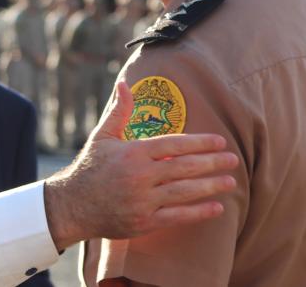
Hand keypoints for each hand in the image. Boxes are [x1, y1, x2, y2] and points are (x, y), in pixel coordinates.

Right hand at [43, 81, 237, 250]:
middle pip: (184, 168)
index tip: (219, 141)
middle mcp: (140, 176)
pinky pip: (177, 216)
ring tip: (230, 182)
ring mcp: (143, 201)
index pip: (173, 145)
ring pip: (184, 192)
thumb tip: (124, 83)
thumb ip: (119, 111)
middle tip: (233, 160)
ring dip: (210, 186)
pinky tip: (216, 207)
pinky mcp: (144, 222)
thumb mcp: (102, 136)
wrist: (72, 205)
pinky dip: (198, 212)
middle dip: (212, 163)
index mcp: (132, 153)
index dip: (199, 143)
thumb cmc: (89, 167)